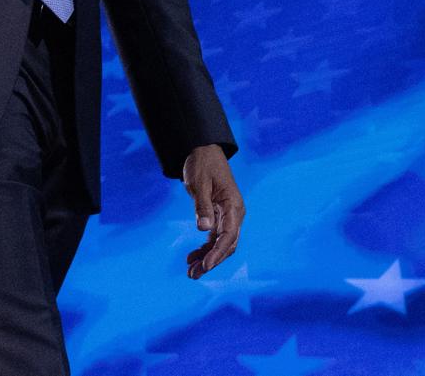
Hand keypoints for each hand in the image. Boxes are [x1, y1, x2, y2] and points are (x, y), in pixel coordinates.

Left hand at [181, 144, 243, 278]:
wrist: (202, 150)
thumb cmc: (202, 164)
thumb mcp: (199, 184)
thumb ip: (202, 206)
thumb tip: (204, 230)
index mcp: (233, 205)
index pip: (229, 235)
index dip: (218, 253)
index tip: (205, 265)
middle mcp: (234, 213)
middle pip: (227, 244)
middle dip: (211, 261)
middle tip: (192, 275)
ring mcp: (227, 216)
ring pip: (220, 244)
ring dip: (207, 258)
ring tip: (190, 272)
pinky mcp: (219, 216)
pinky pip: (214, 238)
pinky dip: (204, 248)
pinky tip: (192, 257)